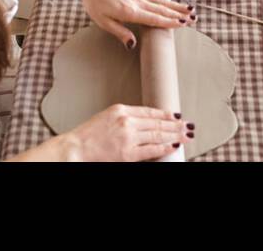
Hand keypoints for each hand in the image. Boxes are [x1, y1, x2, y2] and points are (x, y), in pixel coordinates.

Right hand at [63, 105, 189, 160]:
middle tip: (188, 125)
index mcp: (121, 109)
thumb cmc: (86, 136)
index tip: (177, 115)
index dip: (166, 114)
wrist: (75, 149)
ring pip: (158, 135)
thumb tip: (144, 124)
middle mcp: (127, 121)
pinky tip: (173, 146)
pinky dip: (164, 147)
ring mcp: (129, 137)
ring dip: (175, 135)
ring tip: (186, 135)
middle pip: (157, 123)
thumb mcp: (106, 118)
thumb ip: (125, 118)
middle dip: (175, 125)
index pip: (150, 111)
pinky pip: (152, 150)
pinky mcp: (128, 153)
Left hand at [75, 0, 193, 47]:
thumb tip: (133, 45)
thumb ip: (120, 33)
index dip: (170, 22)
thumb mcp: (104, 23)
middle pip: (162, 9)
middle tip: (194, 18)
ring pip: (161, 0)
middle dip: (179, 14)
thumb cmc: (94, 4)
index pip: (154, 18)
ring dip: (176, 4)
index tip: (183, 24)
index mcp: (130, 12)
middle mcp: (137, 1)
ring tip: (190, 8)